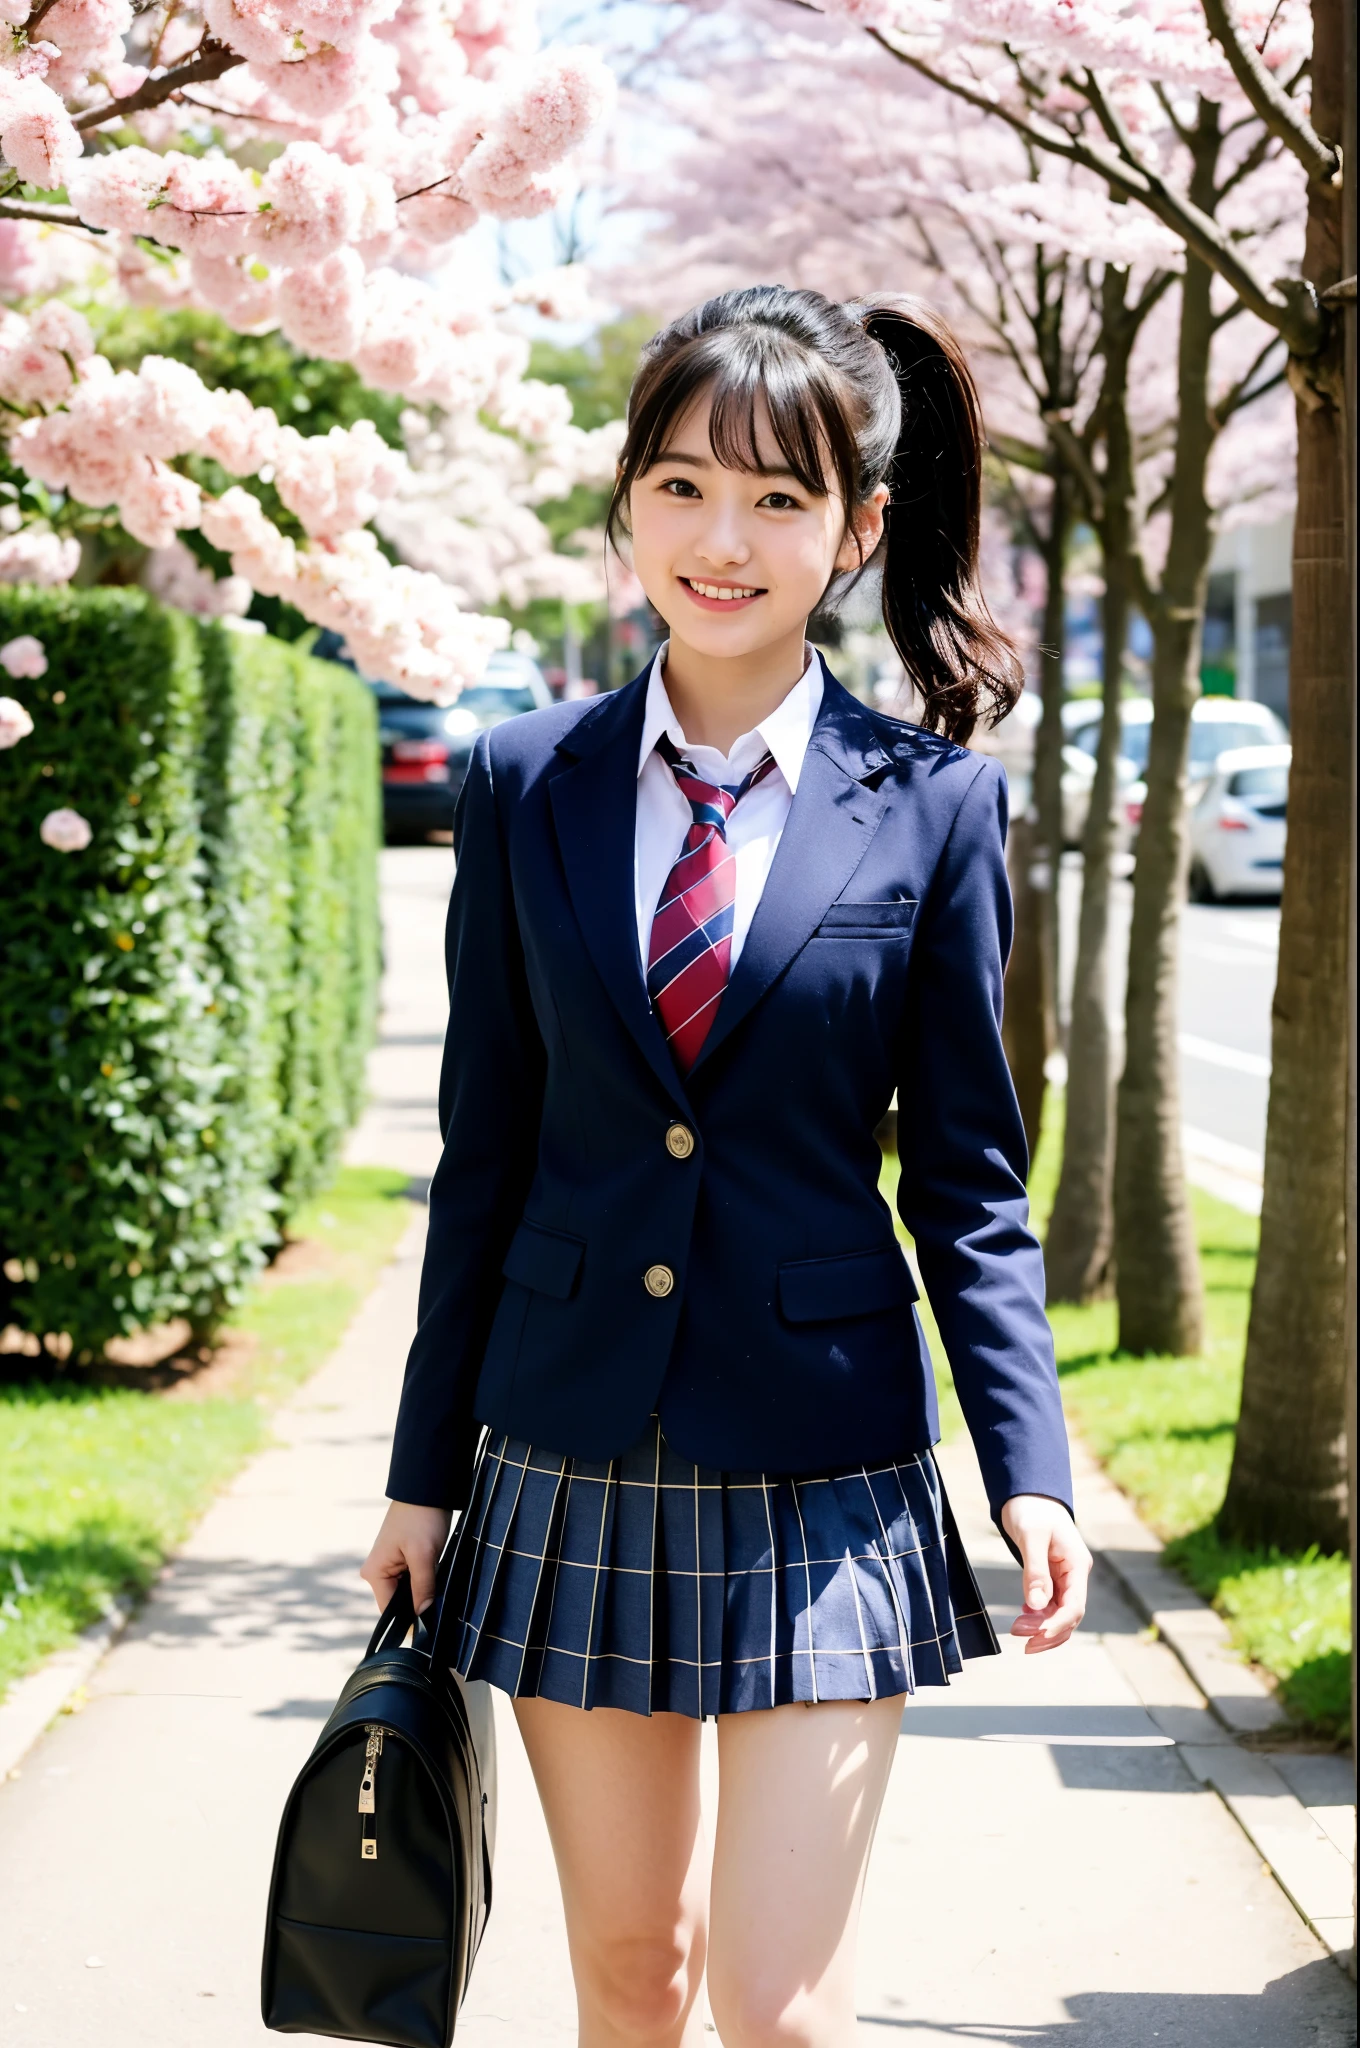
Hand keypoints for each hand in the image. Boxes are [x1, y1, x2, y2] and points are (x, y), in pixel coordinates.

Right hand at [361, 1499, 451, 1614]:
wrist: (426, 1488)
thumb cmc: (421, 1518)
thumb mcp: (424, 1555)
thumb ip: (422, 1587)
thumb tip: (423, 1616)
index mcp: (374, 1573)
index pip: (390, 1611)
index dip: (411, 1620)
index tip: (431, 1627)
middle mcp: (377, 1572)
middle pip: (399, 1603)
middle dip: (419, 1603)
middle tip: (440, 1604)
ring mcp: (389, 1566)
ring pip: (408, 1592)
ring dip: (423, 1591)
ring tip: (439, 1587)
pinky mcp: (402, 1560)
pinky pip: (413, 1580)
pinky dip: (425, 1580)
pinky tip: (437, 1577)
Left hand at [1000, 1494, 1090, 1652]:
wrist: (1027, 1495)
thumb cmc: (1031, 1509)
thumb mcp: (1031, 1535)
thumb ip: (1035, 1570)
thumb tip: (1038, 1606)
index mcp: (1076, 1565)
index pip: (1075, 1606)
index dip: (1057, 1625)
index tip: (1036, 1636)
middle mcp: (1074, 1575)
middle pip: (1069, 1616)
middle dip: (1047, 1631)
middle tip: (1019, 1638)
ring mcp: (1064, 1578)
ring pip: (1059, 1614)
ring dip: (1041, 1628)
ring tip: (1016, 1631)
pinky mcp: (1052, 1578)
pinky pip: (1050, 1606)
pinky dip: (1037, 1616)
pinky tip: (1023, 1616)